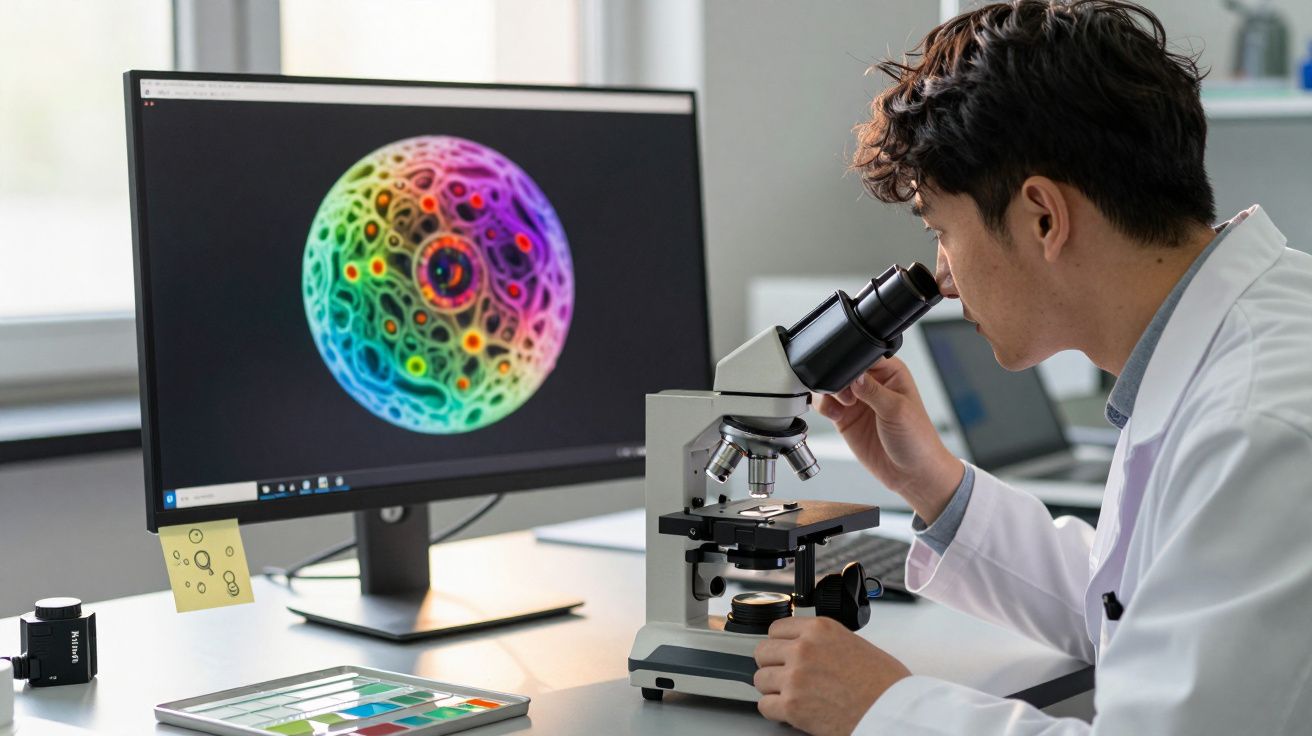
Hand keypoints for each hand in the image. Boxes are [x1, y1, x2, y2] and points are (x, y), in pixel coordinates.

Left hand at [753, 616, 910, 734]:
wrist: (894, 710)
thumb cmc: (884, 682)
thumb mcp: (853, 643)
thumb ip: (823, 641)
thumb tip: (806, 647)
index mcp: (819, 628)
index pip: (776, 629)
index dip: (779, 644)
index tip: (783, 653)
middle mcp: (803, 648)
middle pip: (762, 652)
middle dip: (772, 665)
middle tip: (785, 675)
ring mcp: (795, 677)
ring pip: (760, 679)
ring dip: (773, 689)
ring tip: (792, 695)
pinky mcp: (792, 706)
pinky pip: (764, 705)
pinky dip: (775, 710)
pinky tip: (790, 710)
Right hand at [813, 357, 961, 523]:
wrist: (911, 474)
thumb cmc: (917, 440)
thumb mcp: (897, 410)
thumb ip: (872, 390)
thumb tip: (852, 375)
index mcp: (891, 373)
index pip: (865, 355)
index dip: (853, 363)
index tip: (850, 377)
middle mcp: (872, 384)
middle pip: (843, 369)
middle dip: (839, 380)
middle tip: (848, 397)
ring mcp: (857, 401)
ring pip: (830, 386)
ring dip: (829, 394)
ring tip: (843, 407)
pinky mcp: (845, 418)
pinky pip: (825, 405)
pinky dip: (824, 408)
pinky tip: (836, 417)